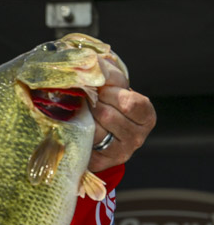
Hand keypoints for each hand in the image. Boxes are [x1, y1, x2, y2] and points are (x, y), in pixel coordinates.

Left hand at [88, 57, 156, 172]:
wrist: (101, 135)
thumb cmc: (110, 106)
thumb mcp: (116, 89)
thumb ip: (111, 76)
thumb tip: (97, 62)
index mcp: (147, 116)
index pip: (131, 103)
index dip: (111, 93)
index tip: (100, 88)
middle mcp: (138, 137)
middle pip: (109, 116)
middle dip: (94, 103)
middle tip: (87, 99)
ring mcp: (121, 152)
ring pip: (96, 130)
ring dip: (84, 117)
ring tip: (82, 111)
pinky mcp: (102, 162)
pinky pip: (86, 143)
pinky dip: (78, 131)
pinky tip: (78, 126)